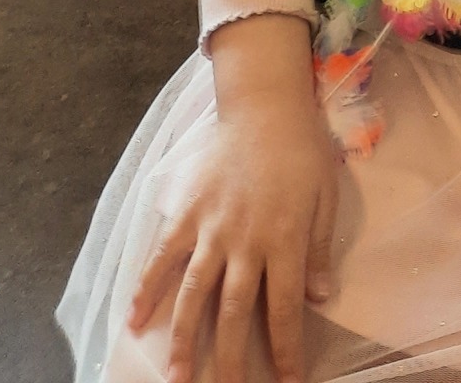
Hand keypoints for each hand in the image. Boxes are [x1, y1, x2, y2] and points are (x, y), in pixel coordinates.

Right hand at [128, 24, 340, 382]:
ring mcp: (211, 227)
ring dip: (185, 337)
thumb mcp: (325, 196)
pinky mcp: (187, 212)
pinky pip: (164, 256)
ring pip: (194, 293)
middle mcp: (245, 240)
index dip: (286, 348)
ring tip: (178, 376)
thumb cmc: (302, 150)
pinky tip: (135, 320)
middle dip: (232, 358)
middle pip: (235, 311)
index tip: (288, 380)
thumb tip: (319, 296)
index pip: (284, 306)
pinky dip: (147, 288)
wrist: (265, 105)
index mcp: (285, 238)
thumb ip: (319, 248)